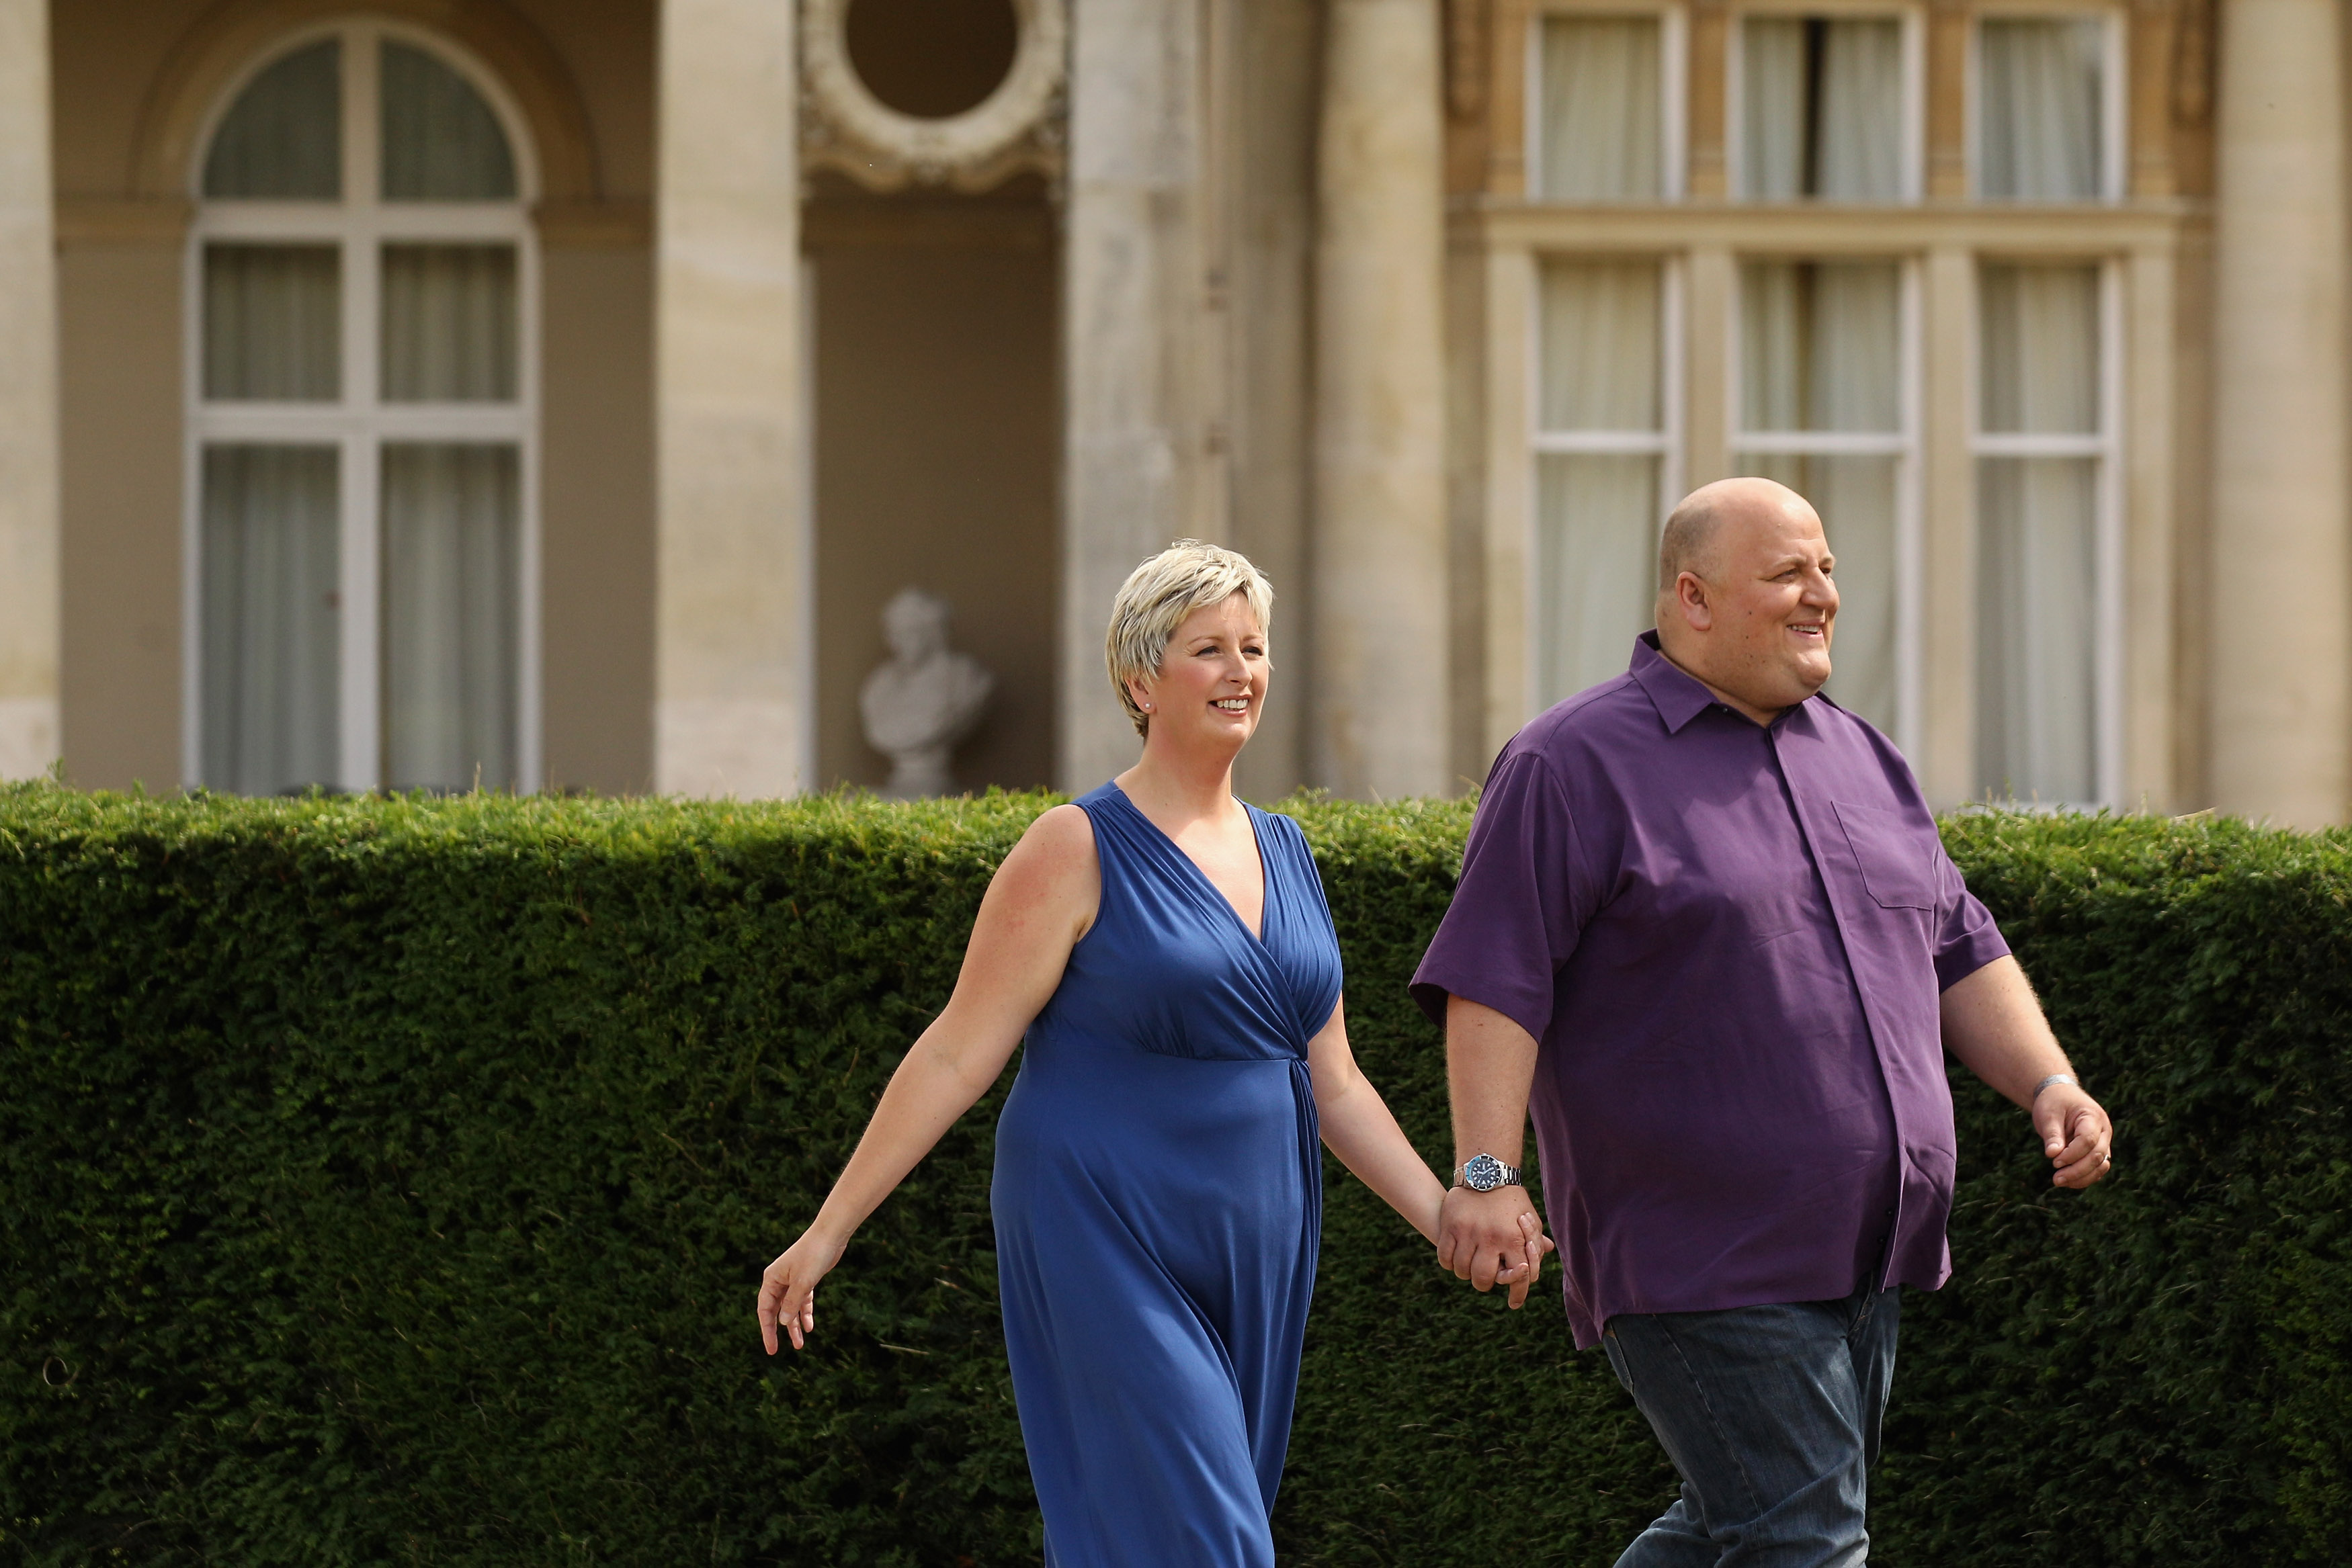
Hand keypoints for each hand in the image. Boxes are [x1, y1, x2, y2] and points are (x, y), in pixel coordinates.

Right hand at [757, 1227, 846, 1352]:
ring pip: (789, 1308)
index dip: (767, 1330)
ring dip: (793, 1325)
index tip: (771, 1348)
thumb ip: (792, 1304)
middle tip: (777, 1350)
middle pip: (775, 1311)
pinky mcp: (805, 1279)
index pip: (764, 1310)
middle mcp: (778, 1280)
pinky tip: (809, 1326)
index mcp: (771, 1279)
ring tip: (800, 1345)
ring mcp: (792, 1280)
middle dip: (778, 1331)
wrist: (831, 1235)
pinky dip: (805, 1313)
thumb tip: (782, 1322)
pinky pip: (802, 1301)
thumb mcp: (803, 1283)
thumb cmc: (814, 1255)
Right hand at [1436, 1185, 1555, 1308]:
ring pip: (1463, 1271)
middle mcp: (1490, 1239)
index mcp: (1513, 1239)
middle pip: (1483, 1280)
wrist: (1486, 1171)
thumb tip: (1547, 1253)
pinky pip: (1445, 1258)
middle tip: (1486, 1278)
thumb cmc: (1511, 1198)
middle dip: (1485, 1283)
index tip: (1514, 1303)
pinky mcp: (1450, 1228)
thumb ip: (1535, 1239)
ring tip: (1470, 1266)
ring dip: (1467, 1273)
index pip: (1516, 1278)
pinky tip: (1456, 1259)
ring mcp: (1468, 1234)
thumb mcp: (1529, 1217)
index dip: (1516, 1294)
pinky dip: (1450, 1263)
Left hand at [2034, 1085, 2113, 1189]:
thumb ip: (2052, 1134)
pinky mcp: (2098, 1151)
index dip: (2072, 1154)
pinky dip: (2084, 1177)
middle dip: (2077, 1170)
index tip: (2053, 1161)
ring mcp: (2104, 1142)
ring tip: (2059, 1182)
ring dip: (2082, 1177)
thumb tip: (2053, 1155)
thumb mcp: (2048, 1114)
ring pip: (2100, 1166)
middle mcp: (2104, 1131)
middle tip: (2056, 1179)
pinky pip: (2097, 1168)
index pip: (2088, 1140)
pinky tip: (2068, 1182)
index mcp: (2093, 1116)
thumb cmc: (2054, 1103)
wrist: (2060, 1096)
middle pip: (2097, 1156)